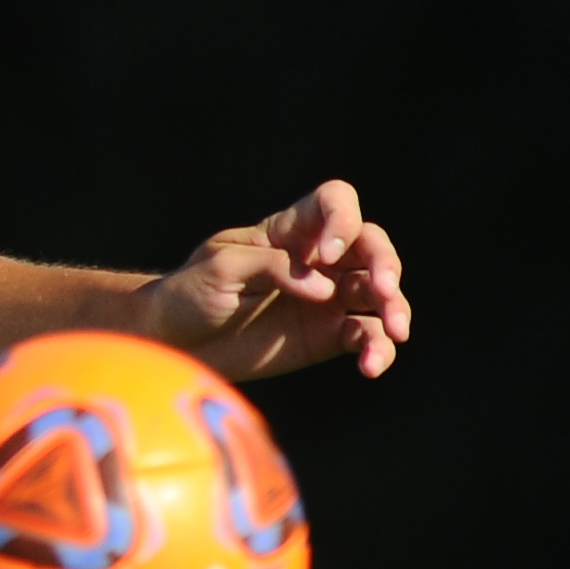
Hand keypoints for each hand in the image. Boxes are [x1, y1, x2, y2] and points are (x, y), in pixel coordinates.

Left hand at [134, 180, 410, 379]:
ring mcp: (328, 298)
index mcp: (289, 231)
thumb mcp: (220, 268)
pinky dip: (377, 350)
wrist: (175, 342)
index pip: (334, 202)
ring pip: (379, 294)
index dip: (342, 220)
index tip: (327, 254)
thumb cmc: (189, 293)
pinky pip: (367, 338)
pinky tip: (371, 366)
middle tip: (382, 289)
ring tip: (395, 332)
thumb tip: (325, 289)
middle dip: (385, 264)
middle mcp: (318, 261)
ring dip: (394, 308)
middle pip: (372, 247)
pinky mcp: (328, 336)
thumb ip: (270, 267)